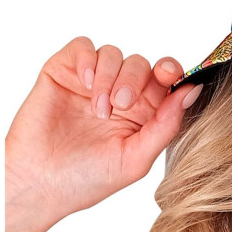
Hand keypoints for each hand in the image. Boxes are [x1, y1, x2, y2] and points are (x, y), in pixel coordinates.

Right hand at [5, 36, 202, 231]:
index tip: (169, 76)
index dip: (171, 72)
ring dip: (111, 76)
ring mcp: (91, 83)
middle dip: (136, 79)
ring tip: (99, 109)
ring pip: (114, 54)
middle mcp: (120, 95)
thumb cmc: (88, 179)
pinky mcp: (63, 73)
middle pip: (141, 64)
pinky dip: (88, 59)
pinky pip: (82, 47)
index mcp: (143, 114)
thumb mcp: (137, 157)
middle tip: (121, 105)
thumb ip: (166, 125)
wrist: (39, 184)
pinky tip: (88, 83)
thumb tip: (192, 91)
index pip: (165, 82)